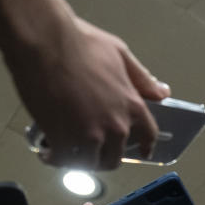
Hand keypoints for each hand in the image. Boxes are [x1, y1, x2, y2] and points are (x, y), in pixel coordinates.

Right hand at [7, 16, 169, 169]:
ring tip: (67, 150)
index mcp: (132, 106)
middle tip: (91, 149)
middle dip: (104, 155)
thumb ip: (141, 78)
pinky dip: (55, 158)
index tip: (142, 152)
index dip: (144, 146)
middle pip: (116, 157)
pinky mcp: (64, 140)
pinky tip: (47, 151)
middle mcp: (116, 125)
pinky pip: (64, 161)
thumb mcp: (120, 54)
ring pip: (91, 163)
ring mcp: (91, 135)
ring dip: (80, 159)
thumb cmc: (77, 42)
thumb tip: (161, 91)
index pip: (148, 136)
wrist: (44, 41)